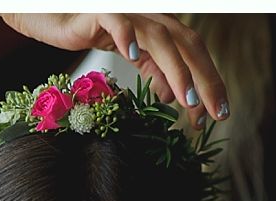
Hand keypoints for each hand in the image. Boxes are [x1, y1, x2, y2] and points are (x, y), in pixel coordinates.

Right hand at [0, 13, 227, 127]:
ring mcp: (129, 13)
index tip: (217, 112)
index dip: (209, 81)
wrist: (58, 16)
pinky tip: (133, 55)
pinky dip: (127, 36)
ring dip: (176, 69)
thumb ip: (155, 72)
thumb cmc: (95, 33)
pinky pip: (118, 22)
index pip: (194, 54)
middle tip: (214, 113)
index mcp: (162, 27)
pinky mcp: (101, 12)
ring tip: (186, 98)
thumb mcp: (131, 57)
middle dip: (204, 80)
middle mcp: (152, 16)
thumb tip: (173, 96)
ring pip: (159, 38)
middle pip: (186, 45)